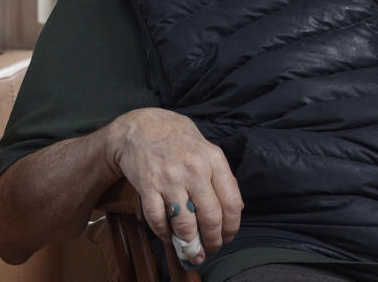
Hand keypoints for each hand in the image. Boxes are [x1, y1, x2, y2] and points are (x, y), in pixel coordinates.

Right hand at [104, 108, 243, 265]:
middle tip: (210, 247)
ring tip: (192, 250)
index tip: (228, 237)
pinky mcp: (148, 186)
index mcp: (214, 160)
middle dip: (212, 240)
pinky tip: (169, 236)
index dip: (232, 226)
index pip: (231, 202)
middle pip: (210, 217)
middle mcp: (194, 169)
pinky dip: (164, 233)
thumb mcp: (207, 151)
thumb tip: (235, 209)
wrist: (142, 127)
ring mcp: (170, 178)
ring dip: (190, 243)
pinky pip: (158, 219)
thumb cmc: (179, 140)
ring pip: (185, 223)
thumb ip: (221, 177)